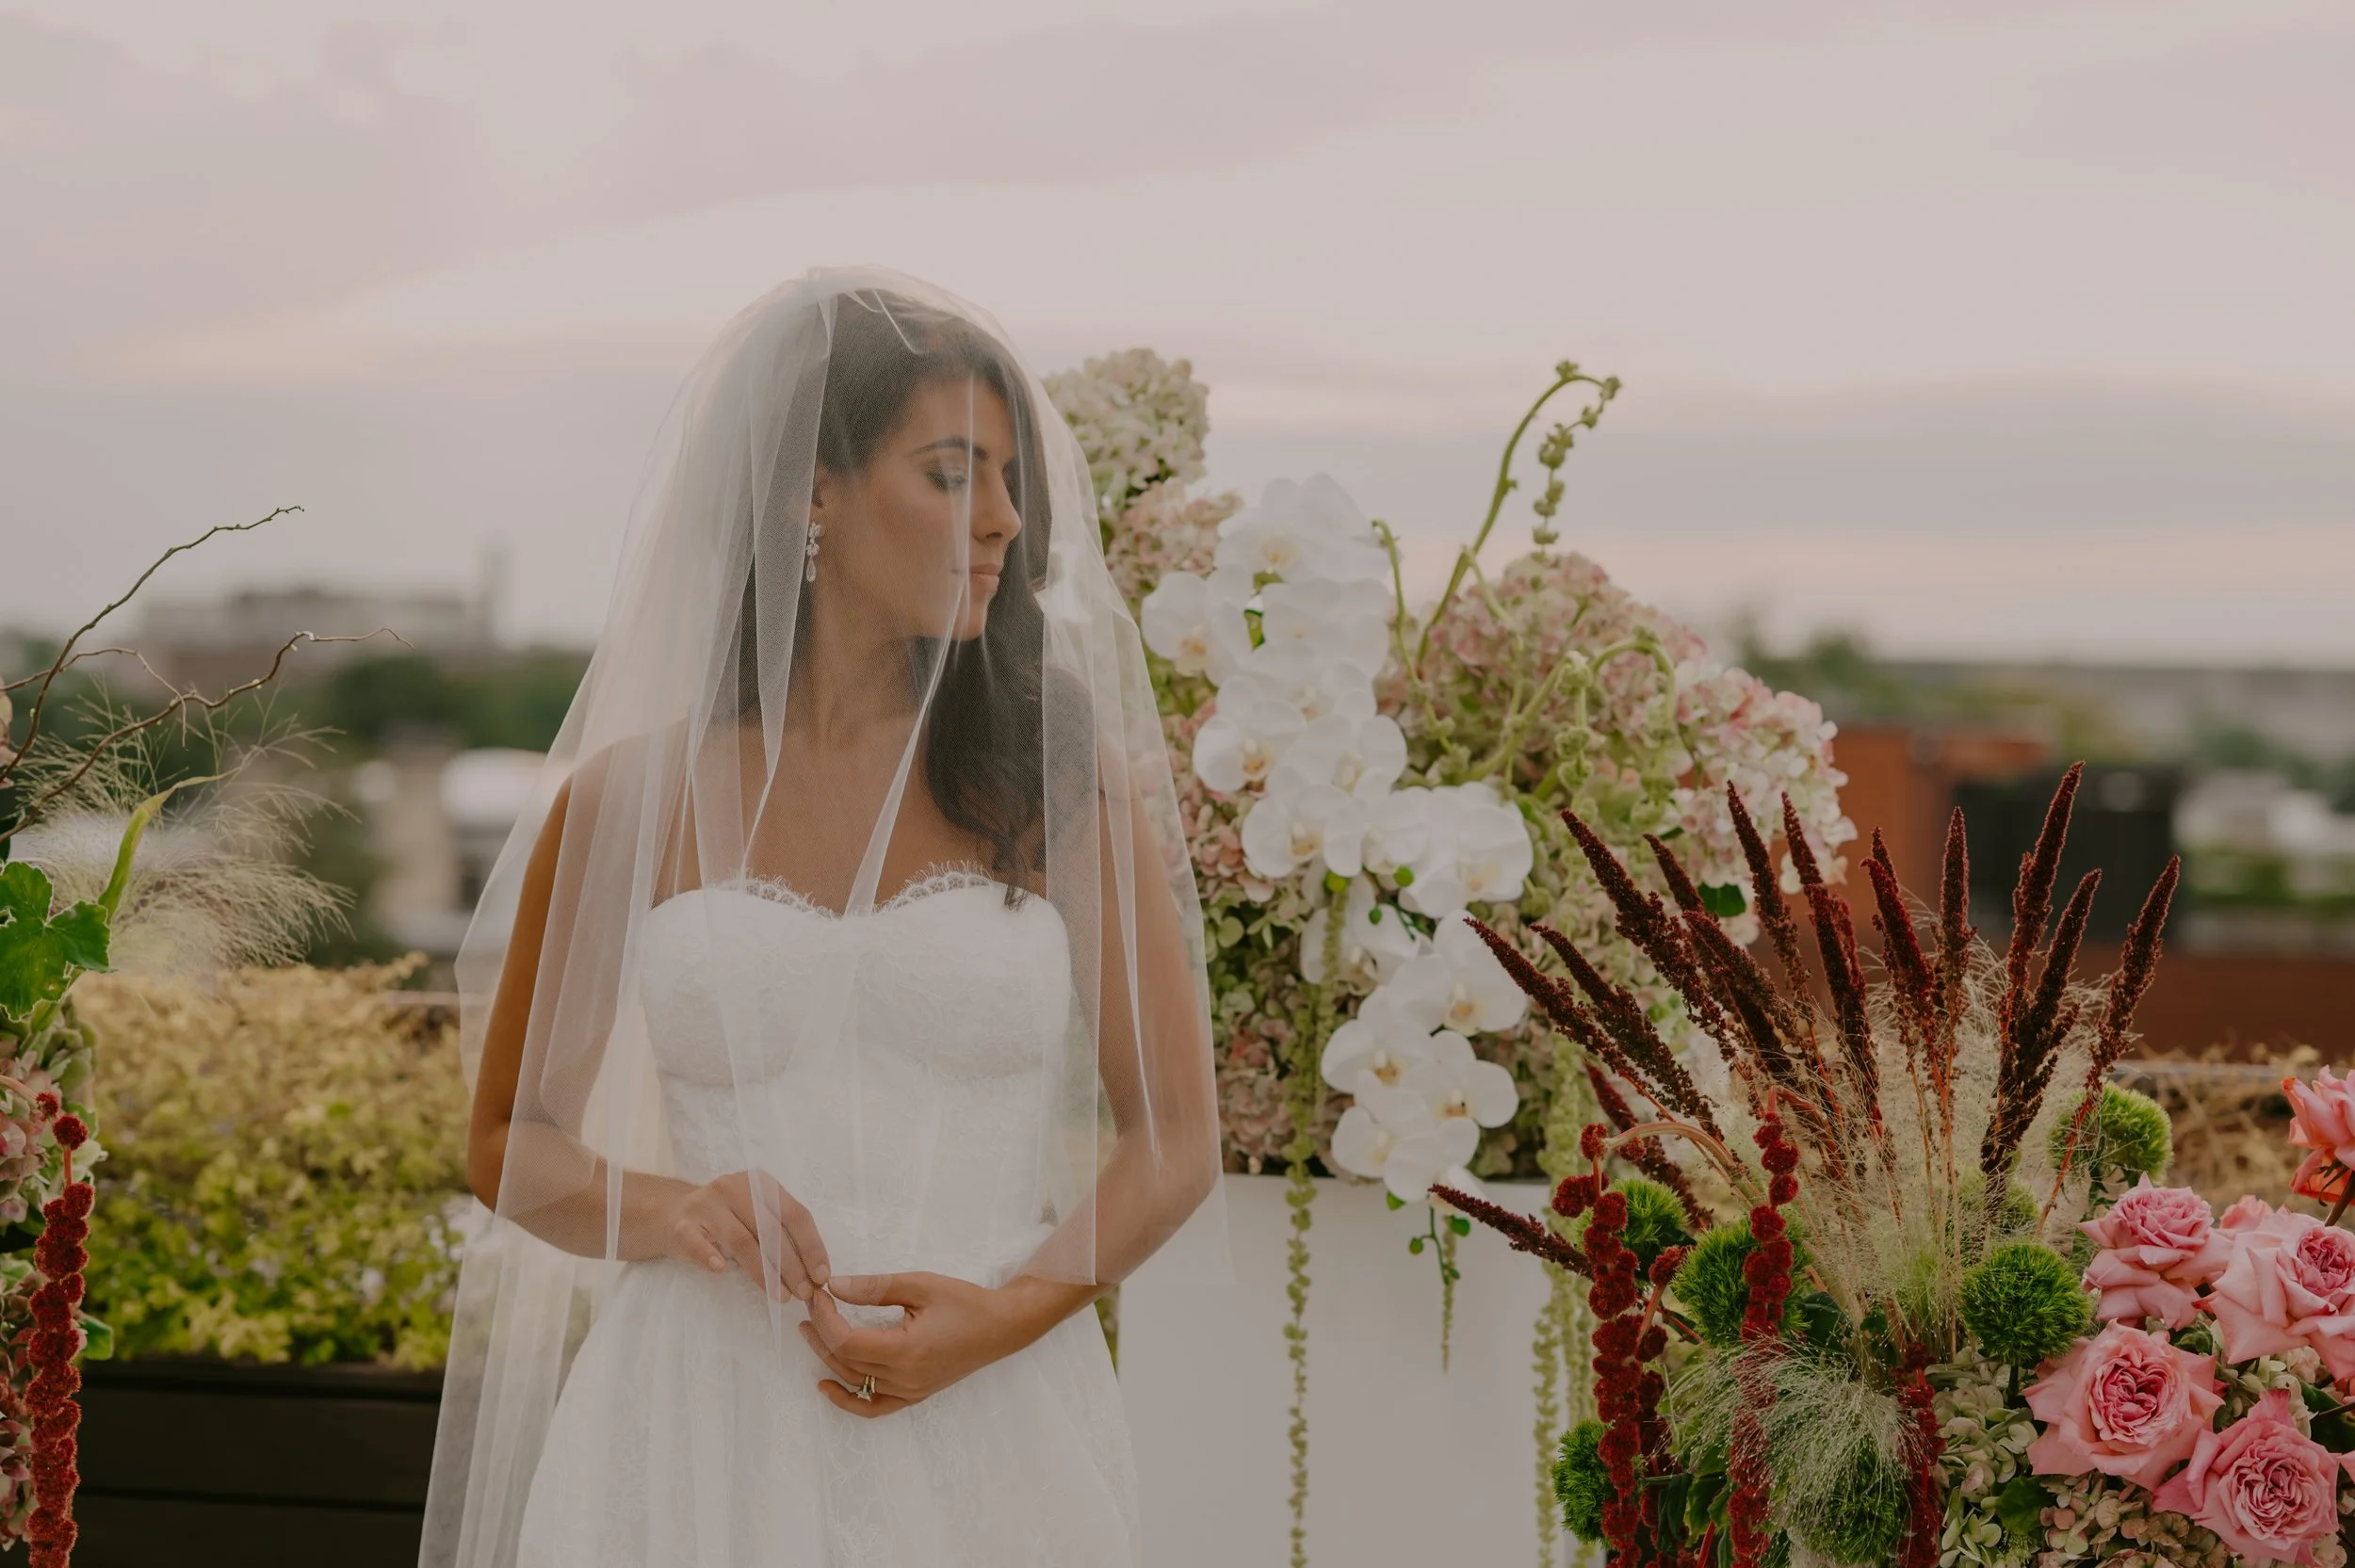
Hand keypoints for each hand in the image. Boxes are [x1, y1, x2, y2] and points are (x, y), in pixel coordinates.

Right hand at [660, 1170, 829, 1300]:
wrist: (673, 1213)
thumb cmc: (727, 1219)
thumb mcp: (756, 1216)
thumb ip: (783, 1235)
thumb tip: (815, 1273)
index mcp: (760, 1184)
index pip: (795, 1214)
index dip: (811, 1246)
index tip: (821, 1275)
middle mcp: (733, 1188)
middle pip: (770, 1229)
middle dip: (792, 1265)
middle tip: (804, 1293)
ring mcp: (705, 1205)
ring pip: (741, 1240)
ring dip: (764, 1272)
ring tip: (780, 1295)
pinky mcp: (682, 1226)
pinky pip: (698, 1243)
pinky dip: (710, 1257)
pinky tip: (721, 1271)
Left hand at [800, 1272, 1030, 1417]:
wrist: (1001, 1328)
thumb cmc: (965, 1302)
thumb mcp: (920, 1285)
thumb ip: (875, 1287)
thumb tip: (835, 1286)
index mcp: (907, 1351)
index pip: (847, 1341)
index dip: (825, 1318)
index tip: (819, 1294)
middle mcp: (905, 1378)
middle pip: (845, 1361)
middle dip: (820, 1331)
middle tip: (811, 1304)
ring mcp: (909, 1392)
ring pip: (853, 1381)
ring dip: (826, 1357)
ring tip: (811, 1330)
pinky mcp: (913, 1395)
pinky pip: (872, 1406)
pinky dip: (846, 1399)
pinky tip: (825, 1384)